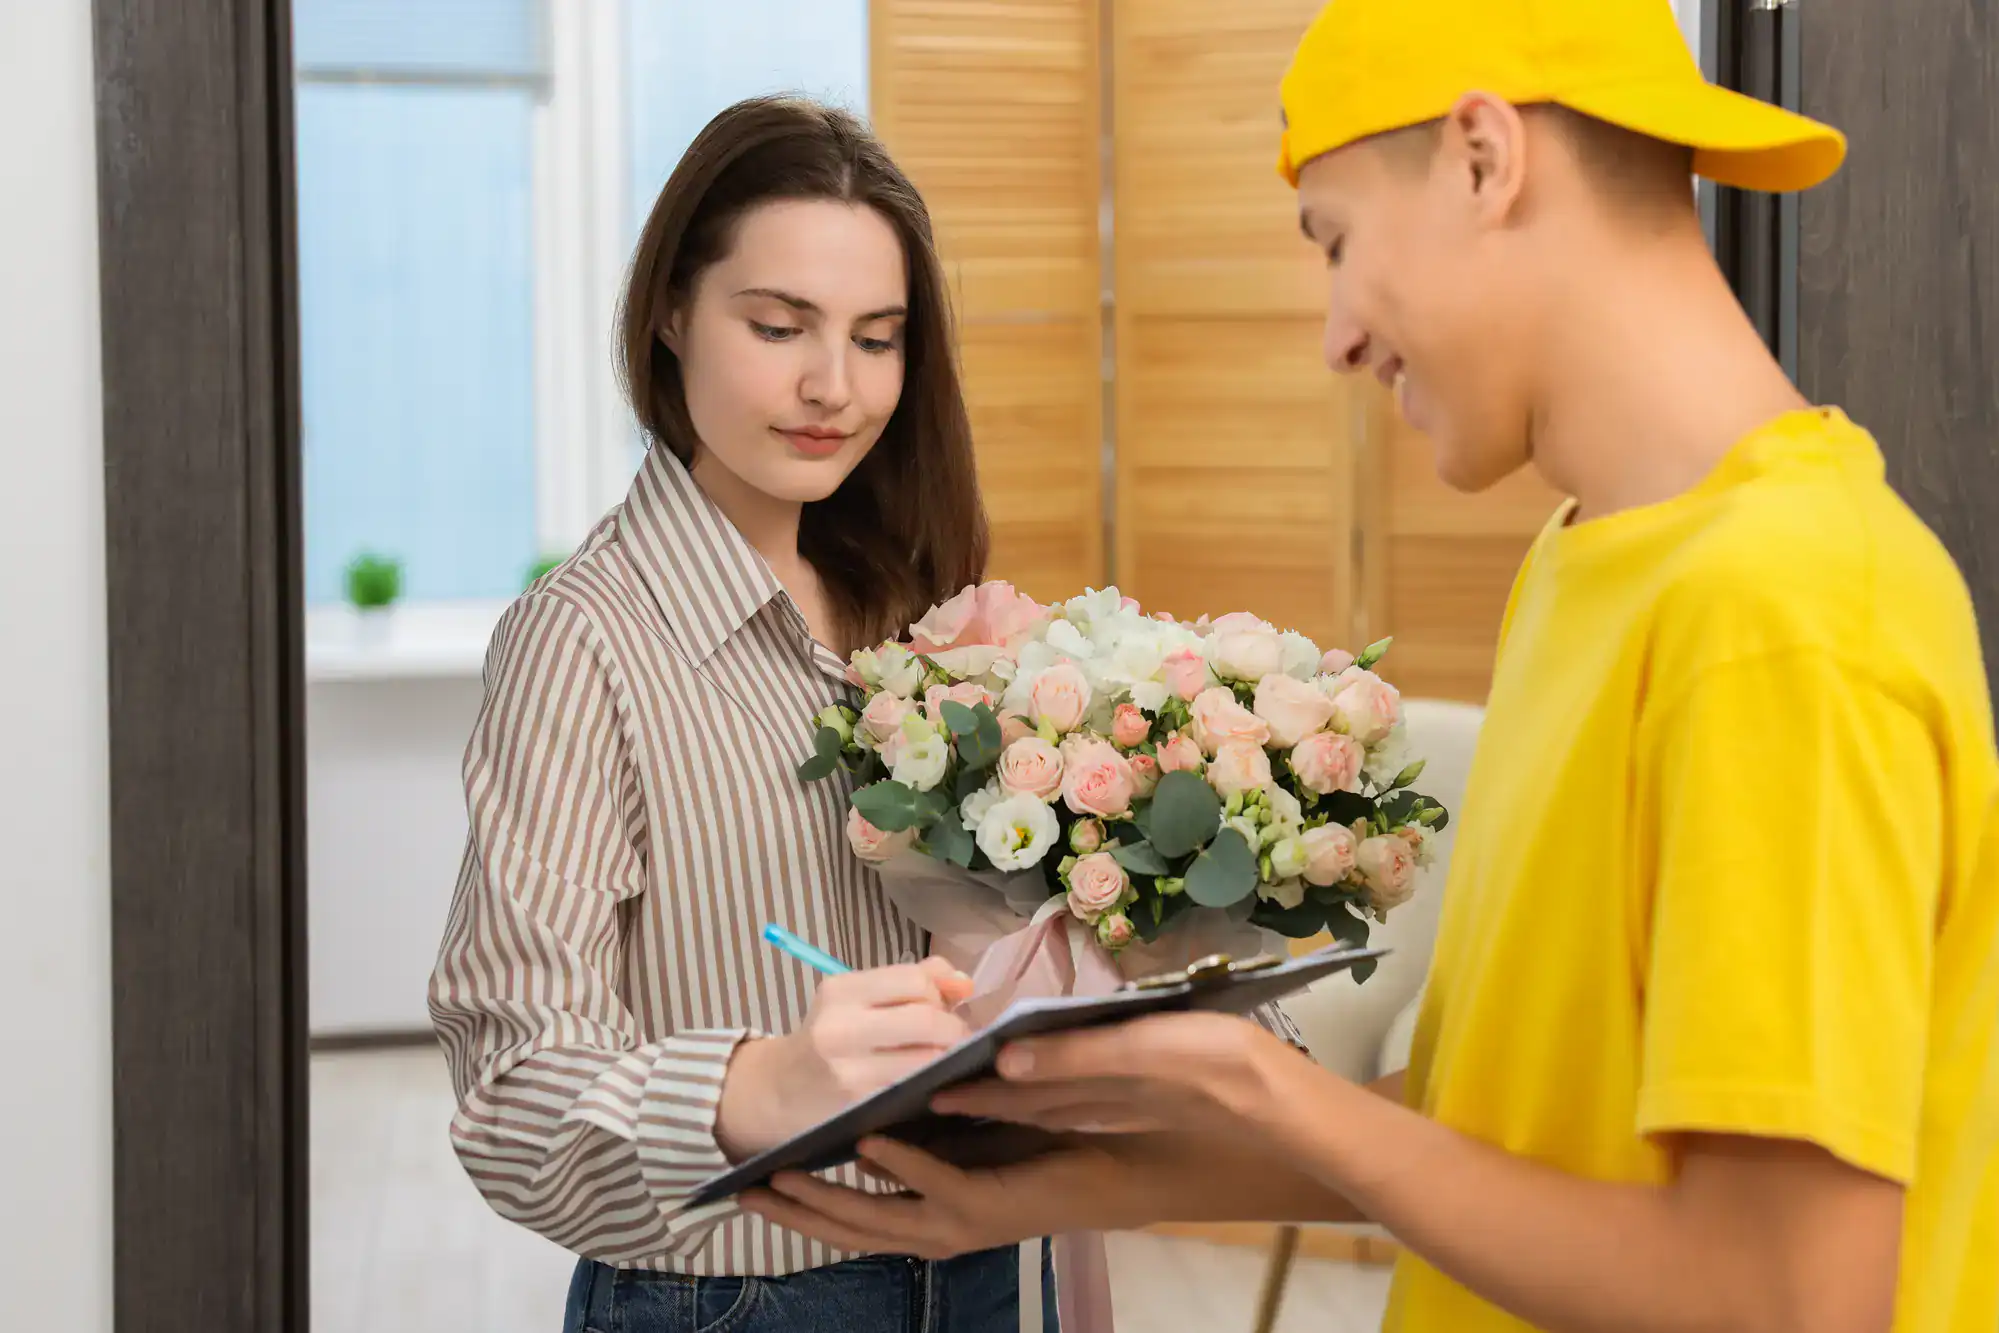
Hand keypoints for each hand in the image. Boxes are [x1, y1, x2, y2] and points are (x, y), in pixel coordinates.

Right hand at [716, 957, 974, 1159]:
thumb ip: (909, 982)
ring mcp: (850, 1072)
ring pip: (928, 1058)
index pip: (915, 980)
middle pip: (927, 1018)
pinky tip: (926, 1085)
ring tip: (942, 1062)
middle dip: (953, 1029)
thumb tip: (963, 982)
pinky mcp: (860, 1108)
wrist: (774, 1094)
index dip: (941, 993)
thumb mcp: (854, 1001)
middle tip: (955, 1040)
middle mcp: (840, 1028)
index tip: (945, 1006)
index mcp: (841, 991)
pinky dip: (931, 1085)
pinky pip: (915, 1090)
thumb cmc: (825, 1041)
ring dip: (948, 1060)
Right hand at [742, 1133, 1136, 1257]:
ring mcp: (960, 1223)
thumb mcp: (963, 1144)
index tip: (755, 1187)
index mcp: (929, 1222)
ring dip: (831, 1196)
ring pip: (880, 1218)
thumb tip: (863, 1140)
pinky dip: (897, 1165)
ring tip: (786, 1174)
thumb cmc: (1038, 1149)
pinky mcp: (987, 1204)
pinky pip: (932, 1185)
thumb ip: (918, 1147)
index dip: (803, 1209)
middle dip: (797, 1212)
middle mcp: (937, 1233)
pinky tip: (864, 1144)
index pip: (853, 1224)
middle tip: (746, 1190)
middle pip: (851, 1230)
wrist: (1110, 1168)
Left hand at [932, 1009, 1305, 1139]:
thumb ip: (1073, 1056)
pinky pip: (1074, 1101)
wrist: (1277, 1097)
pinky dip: (1045, 1091)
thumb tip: (1003, 1061)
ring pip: (1046, 1104)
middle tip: (927, 1092)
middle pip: (1022, 1104)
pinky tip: (1040, 1081)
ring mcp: (1118, 1107)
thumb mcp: (1140, 1049)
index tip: (919, 1088)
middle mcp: (1094, 1107)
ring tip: (968, 1083)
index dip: (967, 1092)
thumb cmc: (1212, 1062)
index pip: (1011, 1095)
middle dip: (976, 1100)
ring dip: (1008, 1096)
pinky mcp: (1141, 1100)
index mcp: (1088, 1094)